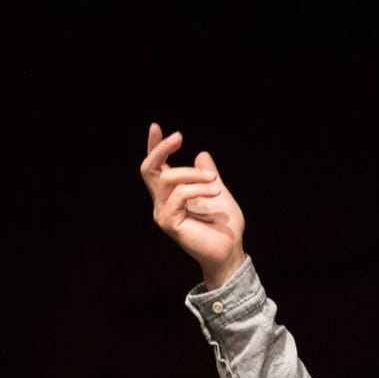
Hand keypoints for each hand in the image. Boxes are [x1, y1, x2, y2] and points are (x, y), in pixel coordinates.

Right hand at [140, 123, 246, 289]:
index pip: (156, 167)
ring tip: (214, 180)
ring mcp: (164, 213)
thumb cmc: (224, 227)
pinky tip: (214, 191)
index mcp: (172, 194)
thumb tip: (202, 154)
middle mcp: (163, 202)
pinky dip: (197, 189)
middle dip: (160, 148)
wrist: (230, 251)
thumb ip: (207, 174)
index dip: (154, 147)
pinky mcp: (169, 223)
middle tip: (178, 136)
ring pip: (167, 178)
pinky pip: (178, 195)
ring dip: (193, 174)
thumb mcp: (217, 190)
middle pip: (148, 169)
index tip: (156, 126)